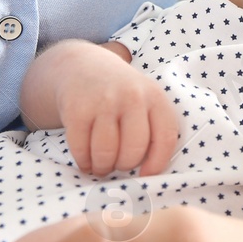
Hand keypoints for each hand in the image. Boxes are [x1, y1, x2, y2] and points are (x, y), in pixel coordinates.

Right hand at [55, 43, 177, 175]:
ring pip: (106, 154)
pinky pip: (81, 149)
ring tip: (101, 165)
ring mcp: (103, 101)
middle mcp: (132, 96)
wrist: (82, 66)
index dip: (157, 163)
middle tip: (118, 165)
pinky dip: (83, 161)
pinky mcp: (77, 109)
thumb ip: (153, 128)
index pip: (165, 138)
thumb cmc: (120, 93)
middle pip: (133, 151)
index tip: (146, 175)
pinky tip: (86, 159)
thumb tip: (149, 173)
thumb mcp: (145, 99)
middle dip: (124, 166)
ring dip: (103, 167)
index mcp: (155, 97)